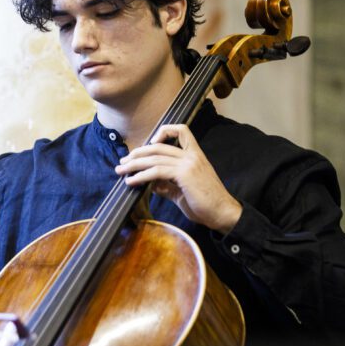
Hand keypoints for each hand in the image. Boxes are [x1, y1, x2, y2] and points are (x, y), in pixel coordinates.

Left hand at [115, 124, 241, 232]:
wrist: (223, 214)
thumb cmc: (206, 205)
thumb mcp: (182, 192)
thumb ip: (167, 186)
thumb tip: (152, 184)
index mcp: (195, 155)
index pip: (181, 131)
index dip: (163, 131)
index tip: (149, 143)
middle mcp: (192, 156)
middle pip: (158, 146)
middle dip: (137, 153)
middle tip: (123, 161)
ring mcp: (188, 163)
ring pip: (154, 158)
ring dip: (133, 164)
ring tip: (121, 171)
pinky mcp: (184, 174)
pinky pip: (157, 171)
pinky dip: (140, 176)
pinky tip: (131, 182)